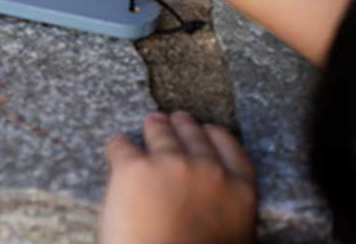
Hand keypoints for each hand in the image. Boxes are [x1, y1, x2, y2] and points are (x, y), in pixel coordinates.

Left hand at [100, 112, 256, 243]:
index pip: (228, 145)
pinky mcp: (133, 167)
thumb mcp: (231, 234)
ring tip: (148, 125)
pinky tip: (117, 151)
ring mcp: (169, 164)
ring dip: (152, 127)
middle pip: (191, 132)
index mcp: (239, 192)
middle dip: (179, 126)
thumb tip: (210, 196)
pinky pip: (121, 143)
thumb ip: (225, 206)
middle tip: (169, 123)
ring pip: (157, 129)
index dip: (212, 136)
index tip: (205, 132)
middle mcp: (208, 170)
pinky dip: (118, 147)